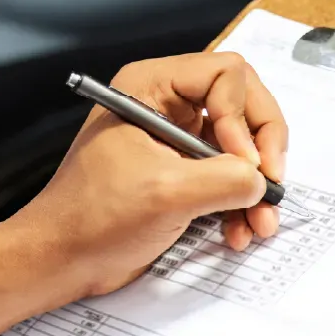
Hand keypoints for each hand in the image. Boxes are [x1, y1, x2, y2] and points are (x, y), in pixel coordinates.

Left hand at [14, 52, 289, 299]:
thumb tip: (262, 181)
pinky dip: (239, 206)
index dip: (244, 118)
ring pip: (240, 150)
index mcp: (151, 87)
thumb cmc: (92, 218)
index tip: (245, 163)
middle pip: (242, 108)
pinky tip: (237, 233)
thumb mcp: (167, 193)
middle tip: (271, 184)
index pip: (226, 75)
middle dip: (261, 151)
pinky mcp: (181, 177)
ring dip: (256, 188)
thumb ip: (225, 179)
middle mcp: (166, 106)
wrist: (63, 260)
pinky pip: (226, 181)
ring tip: (260, 223)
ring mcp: (175, 143)